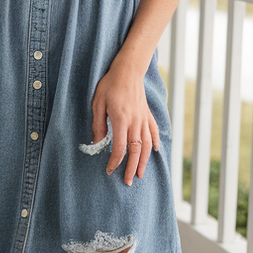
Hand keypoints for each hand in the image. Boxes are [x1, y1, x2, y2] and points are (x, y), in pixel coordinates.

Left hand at [91, 58, 159, 184]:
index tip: (109, 170)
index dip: (115, 162)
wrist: (128, 70)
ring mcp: (143, 119)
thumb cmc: (110, 85)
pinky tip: (154, 152)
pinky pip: (153, 132)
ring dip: (144, 161)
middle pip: (136, 151)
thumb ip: (98, 125)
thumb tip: (98, 143)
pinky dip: (155, 143)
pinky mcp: (147, 115)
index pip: (120, 148)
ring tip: (141, 174)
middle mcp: (135, 122)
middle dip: (132, 168)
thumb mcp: (97, 103)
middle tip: (128, 182)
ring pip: (147, 145)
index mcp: (121, 120)